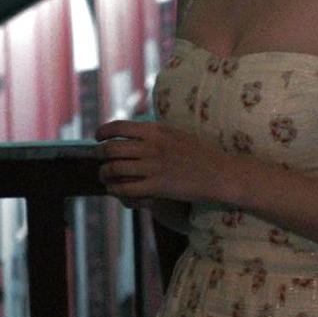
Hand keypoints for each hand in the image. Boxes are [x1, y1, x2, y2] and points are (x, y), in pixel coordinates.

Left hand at [93, 119, 234, 205]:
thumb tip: (133, 131)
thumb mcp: (176, 133)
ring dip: (104, 173)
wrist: (220, 173)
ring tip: (104, 175)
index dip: (103, 132)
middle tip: (98, 158)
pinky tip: (114, 189)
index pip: (119, 127)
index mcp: (156, 130)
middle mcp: (151, 147)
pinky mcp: (157, 187)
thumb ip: (154, 132)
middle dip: (99, 154)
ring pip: (114, 169)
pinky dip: (114, 189)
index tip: (97, 137)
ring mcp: (153, 167)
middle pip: (111, 148)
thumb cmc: (200, 152)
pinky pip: (125, 188)